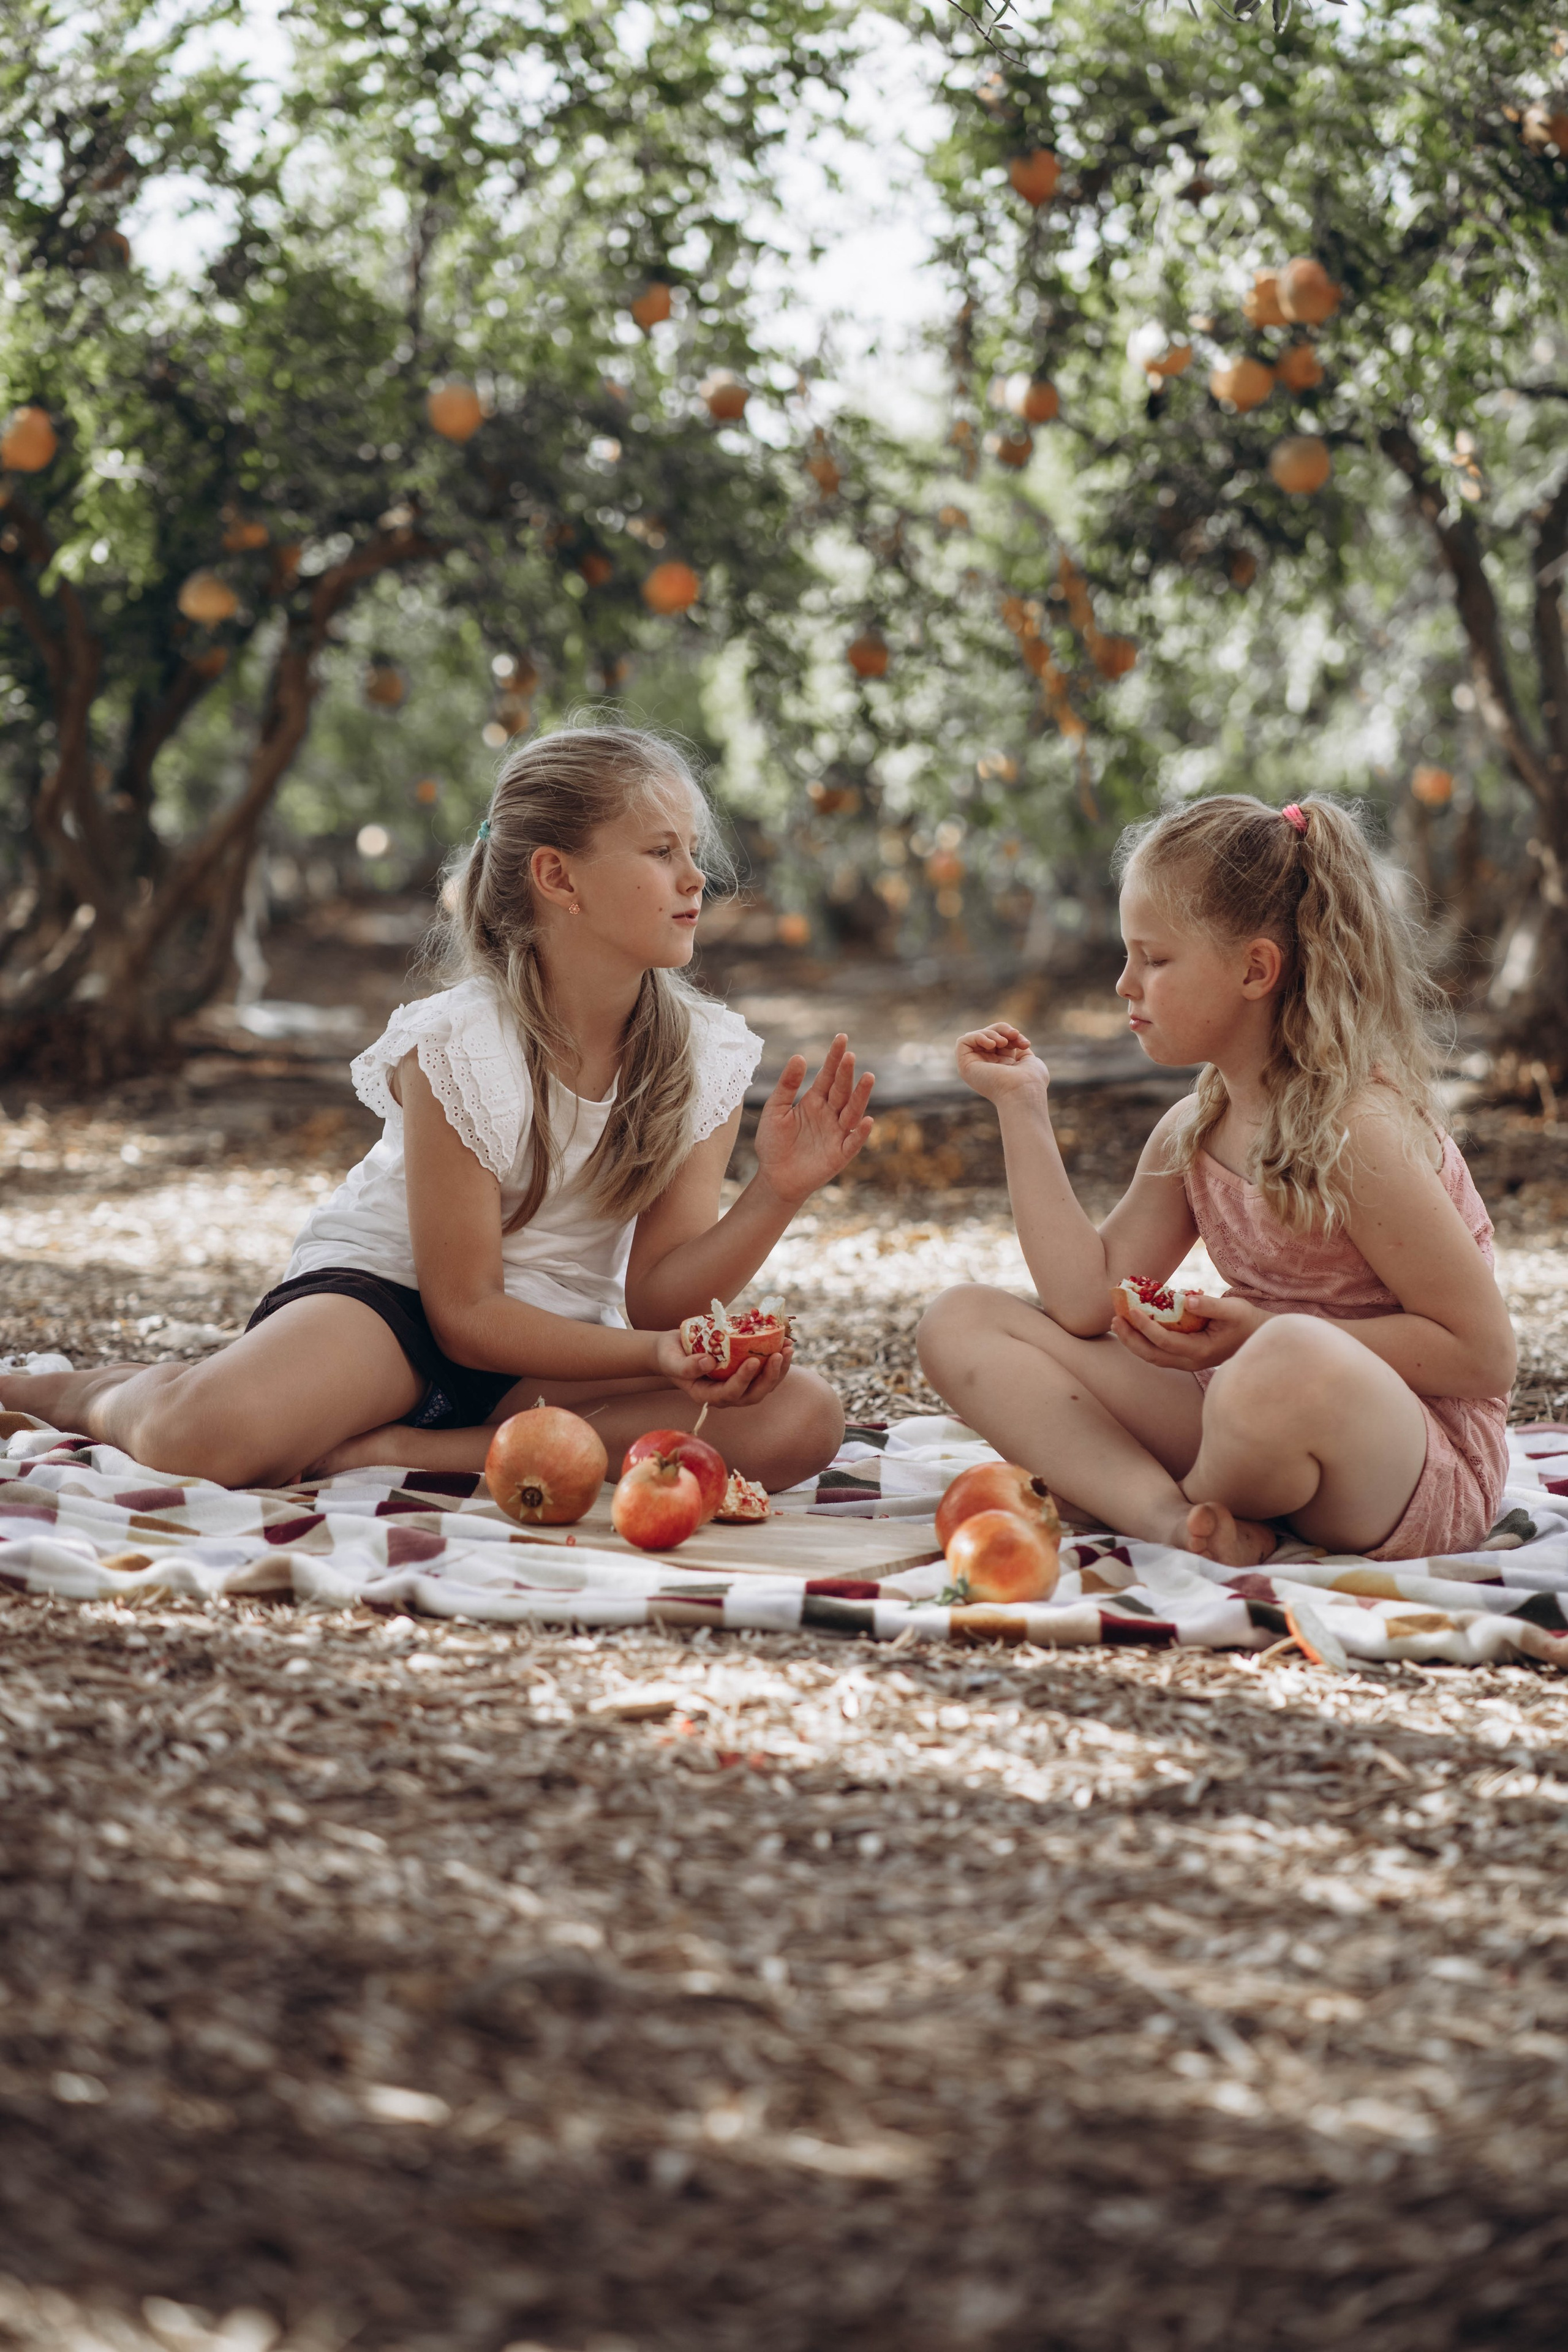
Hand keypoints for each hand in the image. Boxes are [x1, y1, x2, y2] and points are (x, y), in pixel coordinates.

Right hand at [653, 1327, 793, 1409]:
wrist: (674, 1350)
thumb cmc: (670, 1355)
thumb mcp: (671, 1360)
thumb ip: (685, 1366)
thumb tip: (709, 1362)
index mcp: (707, 1395)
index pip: (729, 1393)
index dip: (743, 1380)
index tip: (753, 1360)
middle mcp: (726, 1395)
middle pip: (753, 1394)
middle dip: (769, 1377)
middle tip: (779, 1354)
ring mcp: (738, 1386)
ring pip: (764, 1386)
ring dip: (779, 1369)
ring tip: (789, 1347)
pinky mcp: (745, 1374)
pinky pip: (765, 1372)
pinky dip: (777, 1360)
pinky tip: (785, 1343)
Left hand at [752, 1035, 874, 1206]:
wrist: (774, 1178)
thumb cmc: (773, 1144)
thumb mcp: (775, 1111)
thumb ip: (786, 1086)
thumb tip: (799, 1057)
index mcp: (814, 1101)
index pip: (828, 1076)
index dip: (834, 1058)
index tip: (841, 1039)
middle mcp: (830, 1114)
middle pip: (841, 1090)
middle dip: (846, 1073)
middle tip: (849, 1055)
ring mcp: (837, 1133)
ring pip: (852, 1111)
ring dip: (860, 1096)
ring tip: (868, 1078)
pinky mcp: (840, 1154)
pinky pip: (853, 1141)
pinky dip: (860, 1132)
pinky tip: (866, 1119)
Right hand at [955, 1022, 1049, 1101]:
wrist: (1024, 1093)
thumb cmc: (1031, 1082)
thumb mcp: (1027, 1058)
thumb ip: (1017, 1047)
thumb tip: (1012, 1038)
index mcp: (1000, 1065)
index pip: (1000, 1039)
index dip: (1012, 1035)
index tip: (1025, 1044)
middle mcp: (986, 1066)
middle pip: (987, 1035)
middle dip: (1001, 1030)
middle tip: (1014, 1035)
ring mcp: (974, 1066)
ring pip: (975, 1036)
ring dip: (991, 1033)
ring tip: (1003, 1043)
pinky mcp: (965, 1065)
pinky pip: (963, 1041)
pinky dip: (978, 1036)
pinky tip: (991, 1045)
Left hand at [1108, 1289, 1266, 1371]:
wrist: (1257, 1336)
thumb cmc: (1246, 1320)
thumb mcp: (1233, 1309)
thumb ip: (1210, 1305)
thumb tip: (1186, 1299)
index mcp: (1201, 1351)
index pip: (1165, 1342)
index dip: (1146, 1327)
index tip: (1132, 1311)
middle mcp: (1191, 1361)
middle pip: (1152, 1355)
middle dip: (1131, 1338)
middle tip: (1115, 1318)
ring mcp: (1187, 1362)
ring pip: (1152, 1356)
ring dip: (1133, 1340)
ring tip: (1118, 1321)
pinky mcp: (1184, 1356)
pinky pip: (1158, 1351)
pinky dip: (1143, 1339)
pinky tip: (1133, 1323)